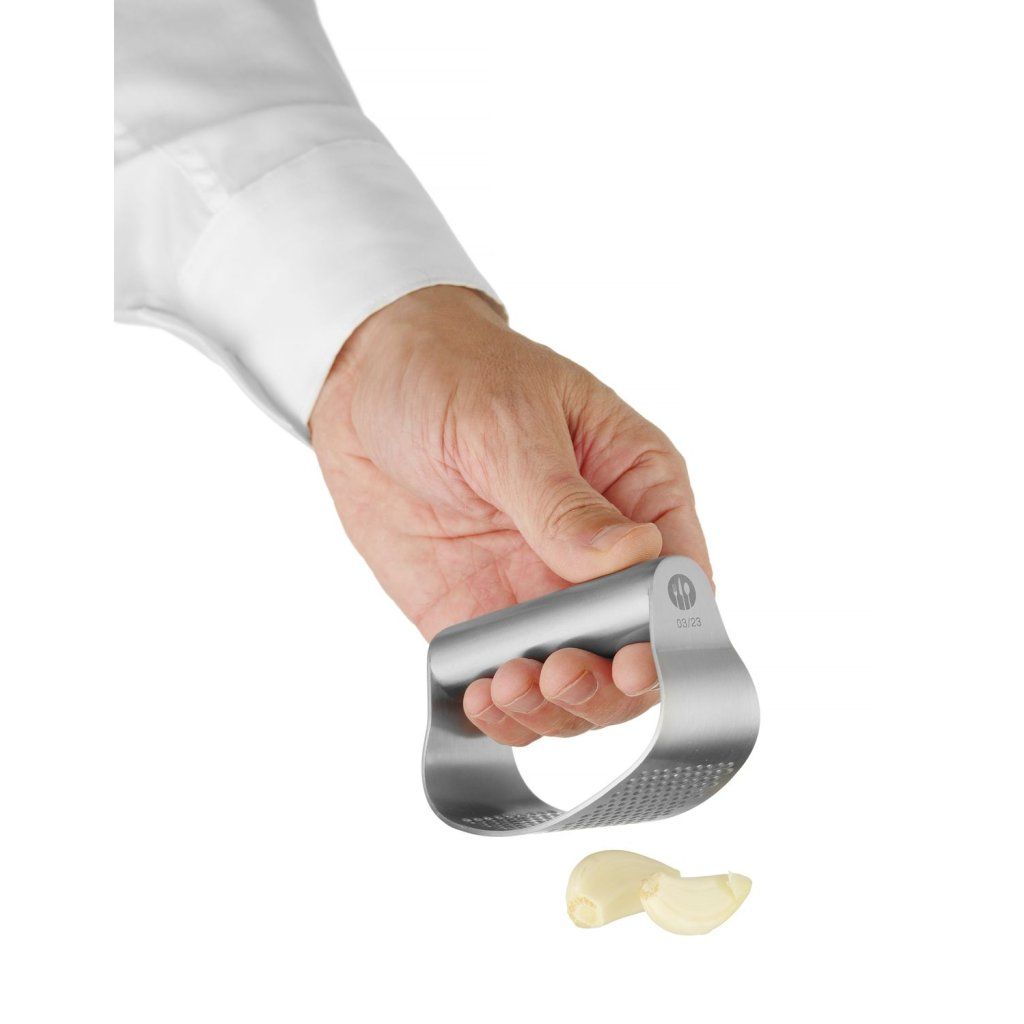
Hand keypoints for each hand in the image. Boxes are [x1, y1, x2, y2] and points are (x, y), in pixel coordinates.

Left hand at [310, 286, 710, 744]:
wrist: (364, 382)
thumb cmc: (452, 371)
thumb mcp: (508, 421)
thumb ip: (563, 500)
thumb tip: (630, 557)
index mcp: (635, 487)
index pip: (681, 578)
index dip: (671, 632)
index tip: (633, 657)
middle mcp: (597, 551)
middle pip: (636, 648)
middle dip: (609, 684)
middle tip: (562, 674)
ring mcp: (540, 589)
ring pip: (577, 681)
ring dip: (555, 708)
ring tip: (511, 687)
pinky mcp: (481, 614)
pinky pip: (506, 680)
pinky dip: (501, 710)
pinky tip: (481, 699)